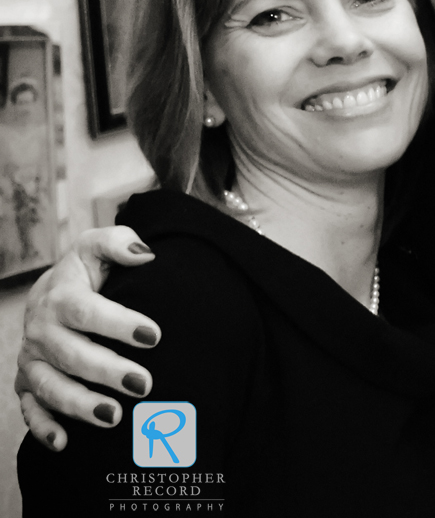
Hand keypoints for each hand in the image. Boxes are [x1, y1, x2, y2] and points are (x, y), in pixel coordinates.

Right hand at [17, 226, 160, 450]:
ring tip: (115, 416)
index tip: (154, 335)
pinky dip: (44, 427)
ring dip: (81, 405)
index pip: (88, 311)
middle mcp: (41, 330)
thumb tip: (145, 254)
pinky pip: (30, 409)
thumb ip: (120, 243)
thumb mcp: (99, 246)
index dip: (119, 324)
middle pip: (72, 355)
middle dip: (108, 372)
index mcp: (60, 296)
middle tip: (144, 384)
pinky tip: (64, 443)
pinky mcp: (27, 383)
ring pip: (51, 387)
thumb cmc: (86, 270)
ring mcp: (33, 359)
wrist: (52, 291)